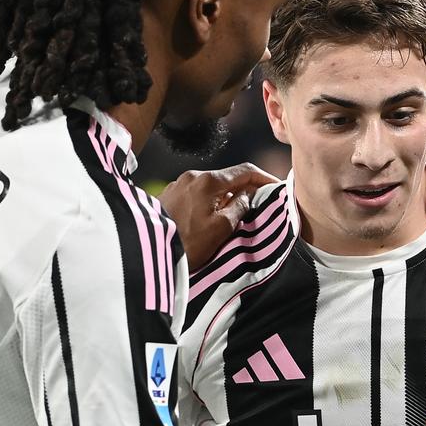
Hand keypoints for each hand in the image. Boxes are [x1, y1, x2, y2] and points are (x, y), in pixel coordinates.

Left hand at [158, 163, 278, 269]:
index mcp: (208, 180)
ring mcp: (177, 185)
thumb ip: (240, 206)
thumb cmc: (187, 243)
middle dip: (245, 189)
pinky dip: (209, 202)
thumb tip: (249, 195)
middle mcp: (192, 176)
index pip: (245, 171)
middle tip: (259, 204)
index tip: (277, 187)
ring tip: (234, 216)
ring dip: (225, 198)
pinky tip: (210, 218)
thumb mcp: (222, 228)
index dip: (264, 178)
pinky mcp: (167, 196)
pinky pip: (196, 194)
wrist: (148, 254)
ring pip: (211, 187)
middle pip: (227, 178)